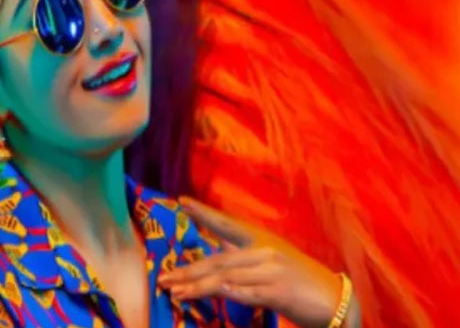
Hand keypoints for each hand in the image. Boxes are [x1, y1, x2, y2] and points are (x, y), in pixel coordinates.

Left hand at [157, 197, 359, 327]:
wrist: (336, 299)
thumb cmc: (299, 279)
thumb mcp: (271, 259)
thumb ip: (244, 253)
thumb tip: (217, 248)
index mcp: (261, 240)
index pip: (226, 223)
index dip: (204, 212)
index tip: (181, 201)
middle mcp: (265, 251)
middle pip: (219, 259)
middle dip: (189, 270)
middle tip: (164, 277)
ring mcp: (273, 271)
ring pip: (228, 277)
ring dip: (199, 286)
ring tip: (176, 293)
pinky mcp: (281, 293)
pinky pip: (250, 293)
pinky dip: (232, 292)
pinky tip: (216, 291)